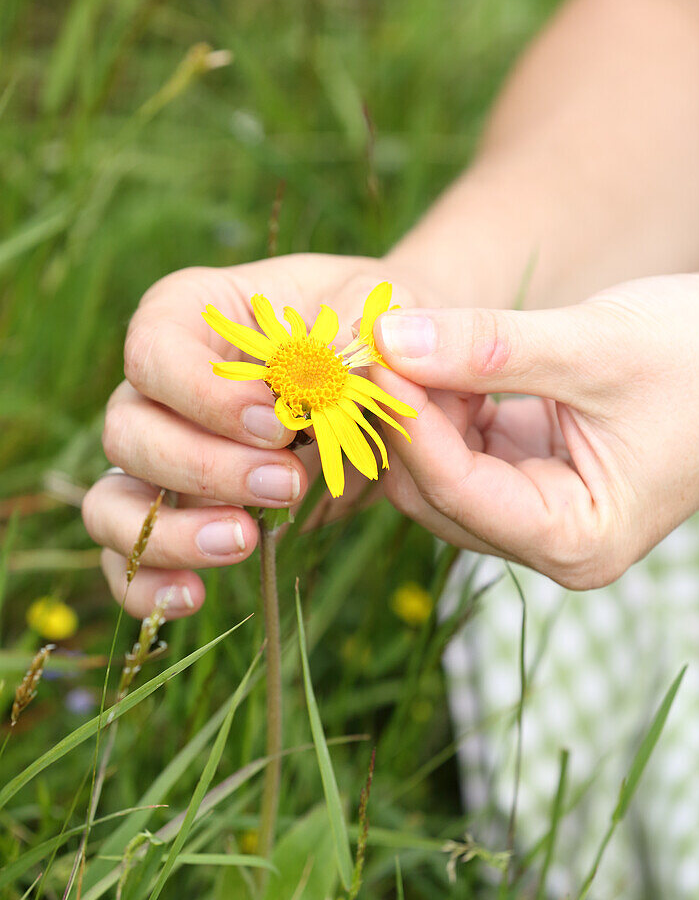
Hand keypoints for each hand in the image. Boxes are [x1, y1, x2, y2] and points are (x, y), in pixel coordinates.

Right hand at [82, 253, 430, 616]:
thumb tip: (334, 366)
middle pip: (127, 432)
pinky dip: (148, 584)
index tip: (276, 423)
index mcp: (189, 312)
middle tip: (287, 480)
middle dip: (203, 467)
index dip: (202, 395)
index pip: (153, 350)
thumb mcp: (370, 304)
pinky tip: (196, 596)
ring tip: (245, 539)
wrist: (385, 370)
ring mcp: (159, 452)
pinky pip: (129, 557)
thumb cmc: (367, 323)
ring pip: (112, 502)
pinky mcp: (175, 510)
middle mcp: (158, 385)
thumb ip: (354, 322)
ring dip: (172, 531)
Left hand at [371, 273, 698, 588]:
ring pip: (440, 468)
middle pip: (436, 491)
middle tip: (374, 337)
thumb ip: (490, 347)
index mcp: (577, 539)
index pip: (458, 490)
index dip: (408, 421)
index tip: (372, 352)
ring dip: (419, 406)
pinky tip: (440, 351)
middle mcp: (552, 539)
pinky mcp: (534, 468)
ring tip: (407, 335)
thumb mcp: (595, 348)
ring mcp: (540, 506)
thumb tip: (390, 336)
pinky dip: (444, 400)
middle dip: (403, 418)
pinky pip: (463, 444)